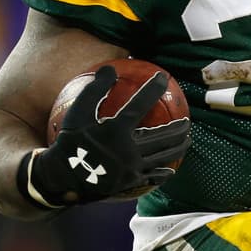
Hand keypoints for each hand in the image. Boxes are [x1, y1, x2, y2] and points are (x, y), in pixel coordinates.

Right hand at [24, 65, 190, 206]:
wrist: (63, 177)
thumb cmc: (70, 141)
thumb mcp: (77, 112)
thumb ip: (95, 89)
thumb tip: (110, 68)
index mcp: (117, 130)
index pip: (140, 104)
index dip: (153, 88)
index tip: (163, 77)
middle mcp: (129, 149)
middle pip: (163, 136)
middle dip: (178, 128)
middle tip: (187, 121)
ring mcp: (131, 167)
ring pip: (163, 156)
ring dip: (178, 147)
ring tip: (186, 141)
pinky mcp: (130, 182)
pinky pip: (152, 176)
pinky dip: (163, 173)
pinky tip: (170, 170)